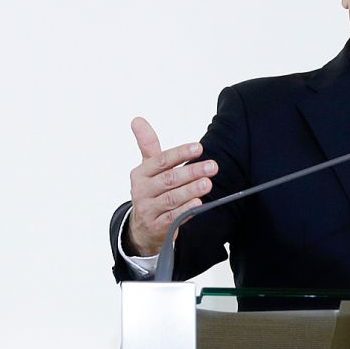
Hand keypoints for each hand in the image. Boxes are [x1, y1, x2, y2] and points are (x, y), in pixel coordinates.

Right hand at [126, 118, 214, 257]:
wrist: (142, 229)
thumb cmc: (150, 192)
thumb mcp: (147, 169)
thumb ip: (147, 144)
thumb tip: (137, 120)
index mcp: (140, 174)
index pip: (161, 161)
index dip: (180, 154)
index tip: (198, 148)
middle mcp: (142, 191)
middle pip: (169, 179)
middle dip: (191, 172)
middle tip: (212, 166)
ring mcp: (149, 210)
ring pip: (172, 198)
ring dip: (191, 190)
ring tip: (207, 183)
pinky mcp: (157, 227)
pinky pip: (173, 217)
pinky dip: (186, 210)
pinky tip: (198, 204)